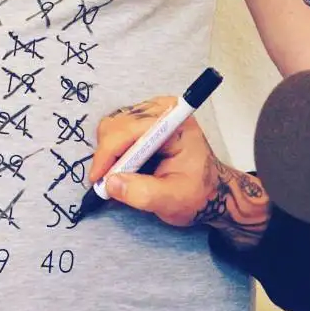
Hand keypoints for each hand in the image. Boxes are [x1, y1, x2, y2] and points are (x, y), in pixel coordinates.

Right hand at [90, 98, 270, 247]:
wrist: (210, 192)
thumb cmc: (197, 194)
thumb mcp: (171, 200)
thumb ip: (141, 193)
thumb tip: (110, 183)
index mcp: (174, 122)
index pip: (130, 129)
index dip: (109, 154)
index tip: (98, 179)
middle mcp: (162, 110)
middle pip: (115, 125)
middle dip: (107, 156)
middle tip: (109, 183)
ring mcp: (152, 113)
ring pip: (111, 128)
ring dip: (109, 155)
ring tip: (120, 177)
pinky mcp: (143, 121)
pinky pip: (115, 132)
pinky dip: (113, 152)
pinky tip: (124, 168)